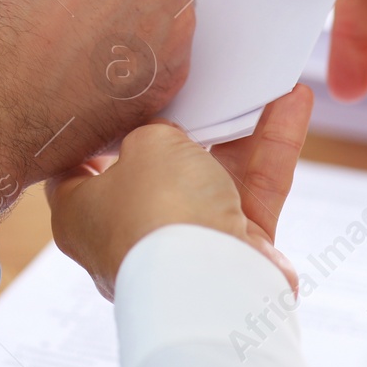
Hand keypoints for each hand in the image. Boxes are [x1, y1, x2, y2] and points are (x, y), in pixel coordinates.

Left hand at [46, 87, 312, 299]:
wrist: (213, 280)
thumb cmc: (159, 212)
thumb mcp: (146, 144)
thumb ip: (155, 131)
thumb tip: (171, 137)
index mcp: (79, 214)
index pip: (75, 170)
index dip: (93, 134)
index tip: (109, 103)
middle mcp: (128, 234)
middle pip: (152, 171)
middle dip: (178, 130)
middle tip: (189, 88)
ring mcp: (183, 247)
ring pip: (212, 177)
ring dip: (237, 131)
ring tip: (255, 85)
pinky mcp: (233, 254)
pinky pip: (252, 192)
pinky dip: (271, 151)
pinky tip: (291, 105)